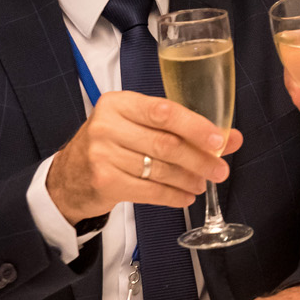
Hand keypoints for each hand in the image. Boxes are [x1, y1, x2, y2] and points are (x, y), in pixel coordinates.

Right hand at [45, 90, 241, 223]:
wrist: (68, 177)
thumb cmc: (111, 144)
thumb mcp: (139, 125)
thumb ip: (182, 128)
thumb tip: (230, 139)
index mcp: (119, 103)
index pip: (164, 112)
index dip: (195, 127)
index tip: (219, 140)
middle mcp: (107, 125)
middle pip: (165, 144)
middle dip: (199, 159)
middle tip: (220, 170)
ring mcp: (102, 154)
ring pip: (159, 169)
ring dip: (188, 179)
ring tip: (203, 183)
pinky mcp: (104, 181)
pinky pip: (149, 191)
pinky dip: (172, 196)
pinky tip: (185, 196)